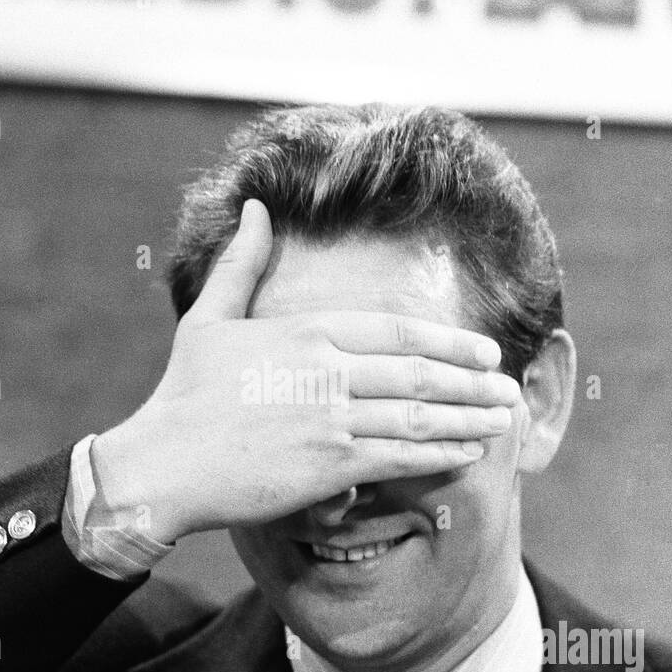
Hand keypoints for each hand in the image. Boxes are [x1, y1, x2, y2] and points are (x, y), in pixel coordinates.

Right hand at [92, 200, 520, 542]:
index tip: (484, 349)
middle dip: (473, 380)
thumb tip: (254, 208)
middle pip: (419, 371)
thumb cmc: (184, 393)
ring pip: (419, 414)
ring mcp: (330, 416)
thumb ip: (242, 263)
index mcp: (306, 331)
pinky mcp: (328, 463)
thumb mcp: (210, 317)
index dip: (449, 340)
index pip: (396, 329)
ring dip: (469, 417)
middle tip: (509, 387)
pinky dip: (441, 452)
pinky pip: (401, 455)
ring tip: (503, 419)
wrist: (162, 463)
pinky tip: (469, 452)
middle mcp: (326, 369)